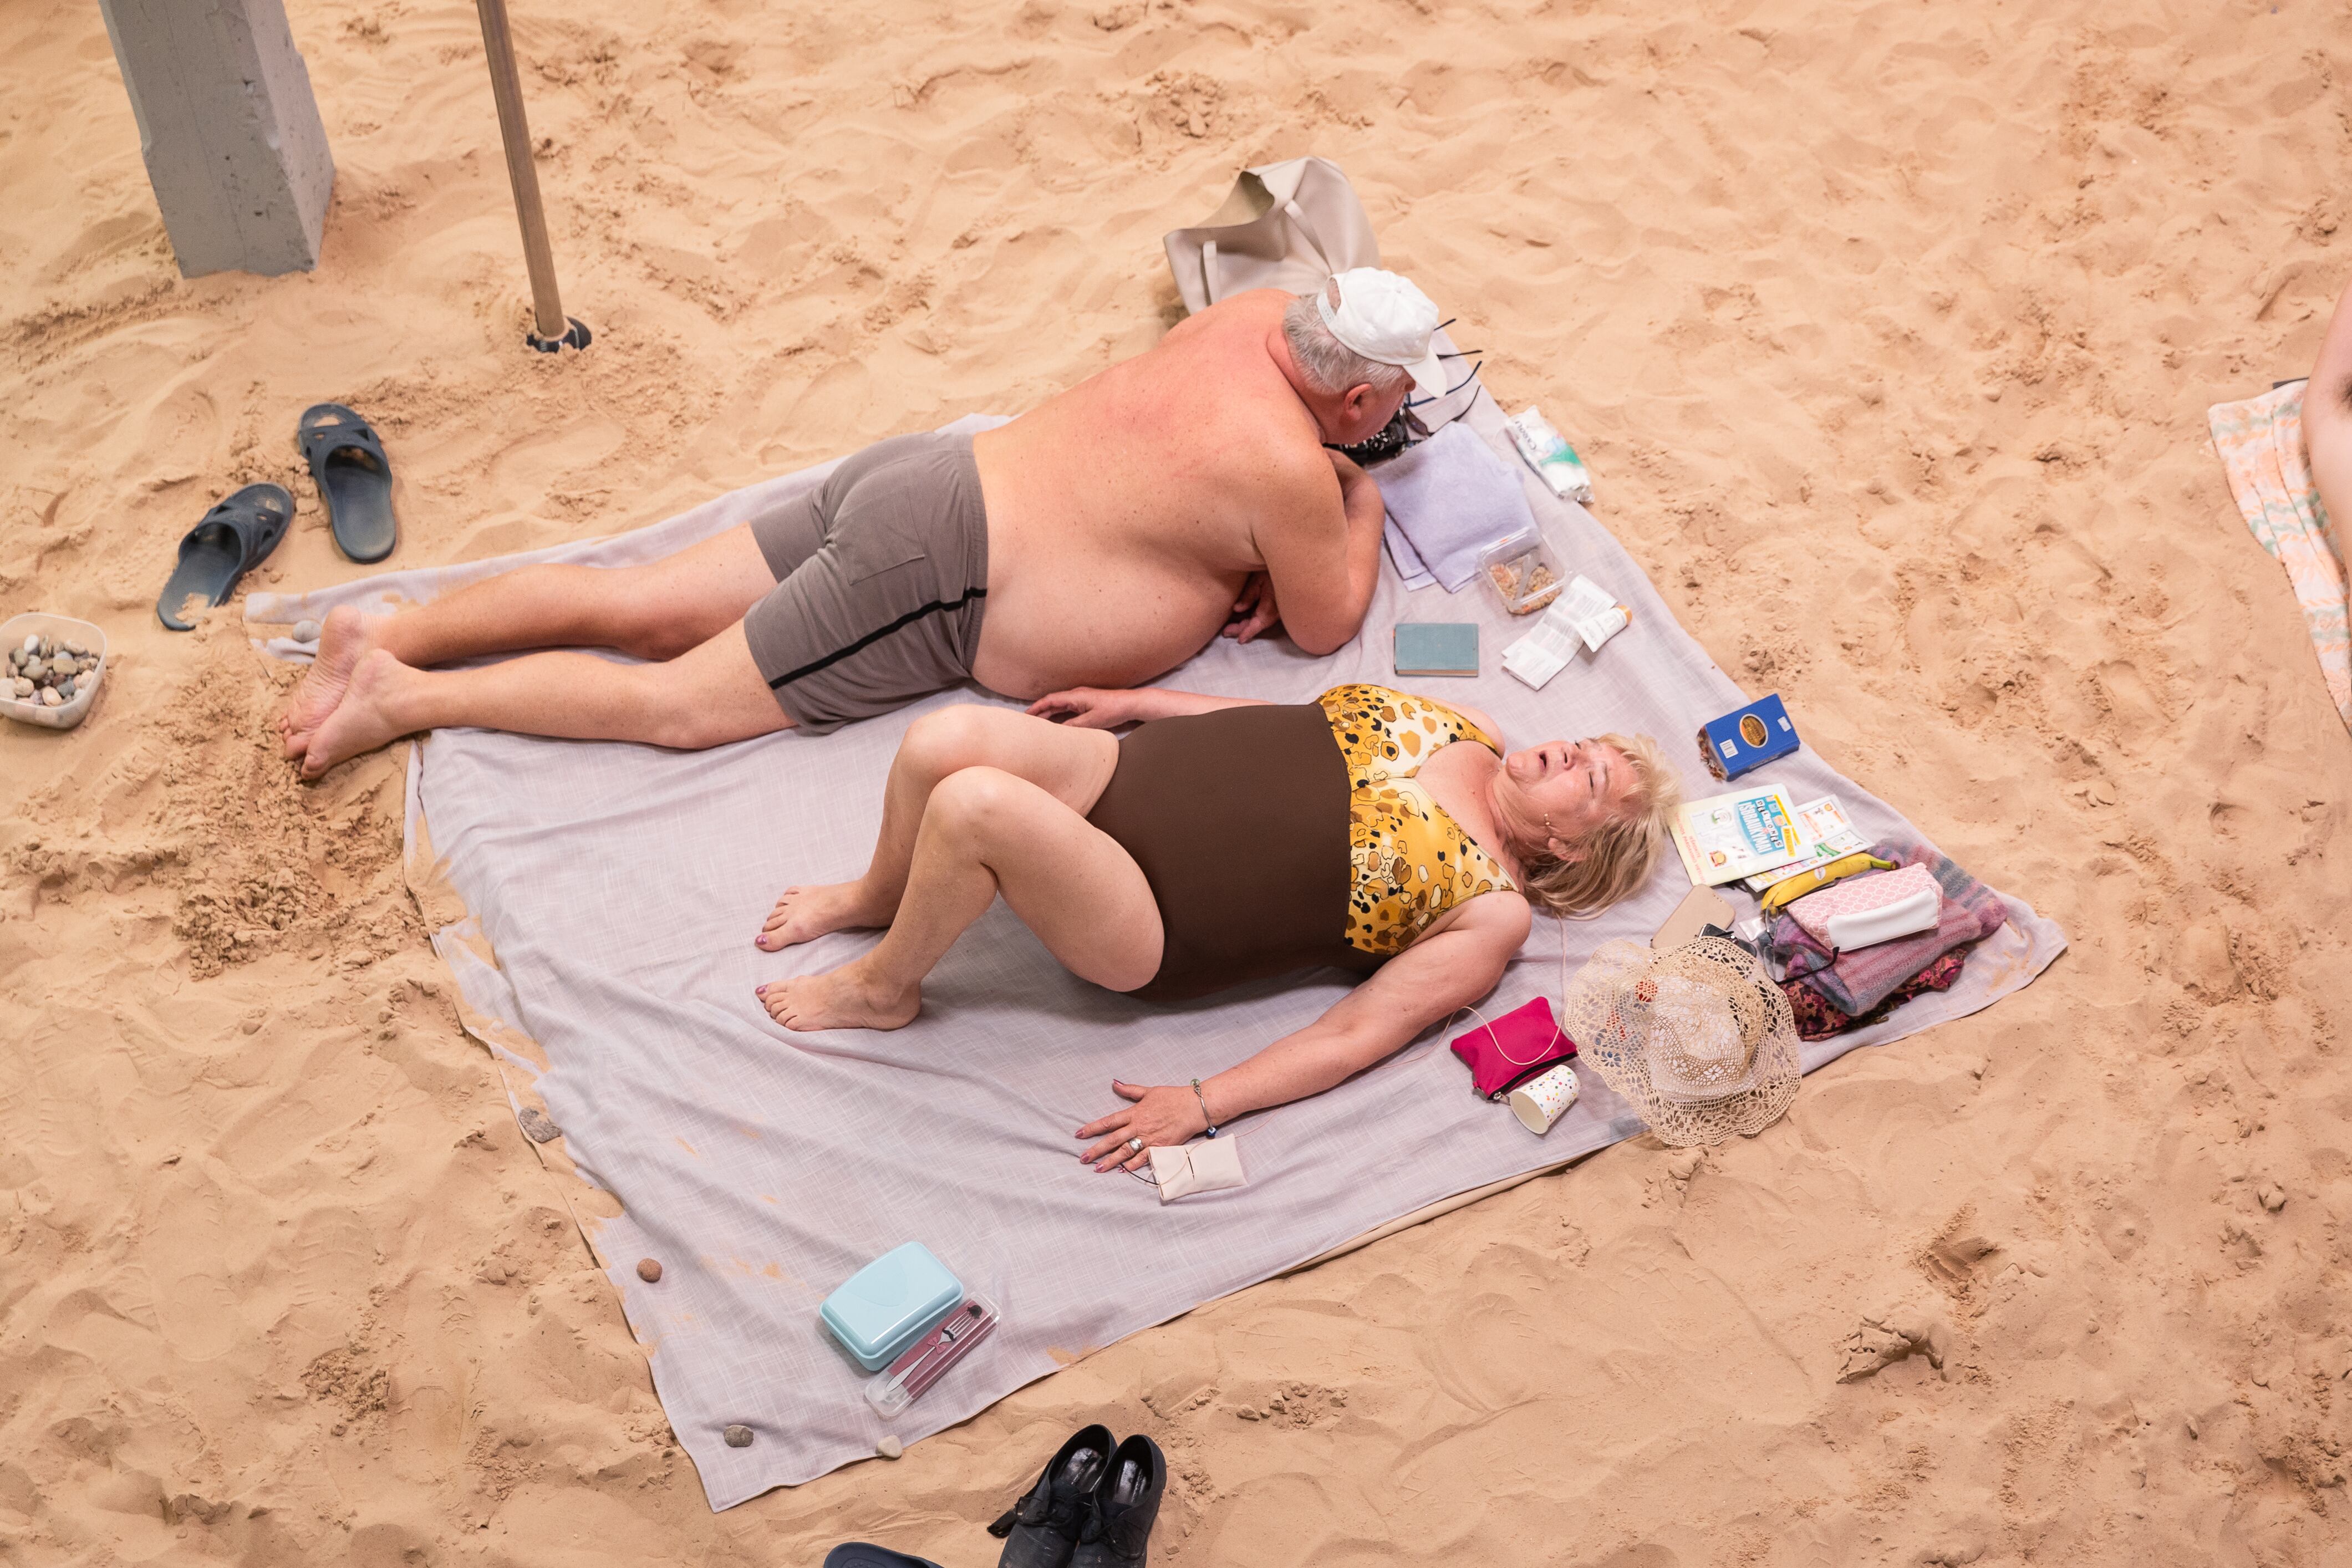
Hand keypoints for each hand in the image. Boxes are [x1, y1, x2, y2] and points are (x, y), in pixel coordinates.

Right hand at [1028, 687, 1135, 727]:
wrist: (1130, 704)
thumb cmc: (1113, 710)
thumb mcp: (1092, 721)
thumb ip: (1074, 725)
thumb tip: (1057, 730)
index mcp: (1075, 696)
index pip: (1050, 700)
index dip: (1036, 707)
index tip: (1026, 715)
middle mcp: (1076, 695)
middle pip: (1052, 702)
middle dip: (1039, 711)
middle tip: (1028, 722)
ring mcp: (1081, 699)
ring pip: (1059, 706)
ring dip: (1048, 714)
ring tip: (1038, 724)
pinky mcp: (1086, 704)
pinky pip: (1067, 709)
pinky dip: (1058, 715)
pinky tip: (1056, 723)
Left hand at [1076, 1080, 1208, 1171]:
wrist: (1194, 1107)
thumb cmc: (1173, 1097)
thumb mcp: (1149, 1091)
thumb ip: (1130, 1090)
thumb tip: (1114, 1083)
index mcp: (1134, 1113)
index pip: (1108, 1121)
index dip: (1092, 1128)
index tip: (1079, 1134)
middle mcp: (1139, 1127)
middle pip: (1113, 1140)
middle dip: (1096, 1150)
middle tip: (1082, 1158)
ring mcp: (1149, 1139)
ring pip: (1125, 1152)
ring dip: (1110, 1161)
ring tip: (1097, 1169)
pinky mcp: (1160, 1148)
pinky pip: (1144, 1159)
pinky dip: (1133, 1165)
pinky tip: (1123, 1171)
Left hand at [1222, 573, 1281, 642]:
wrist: (1288, 563)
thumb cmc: (1272, 568)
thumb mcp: (1259, 579)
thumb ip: (1249, 594)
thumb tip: (1237, 609)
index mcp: (1272, 604)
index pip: (1260, 622)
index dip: (1249, 631)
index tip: (1240, 640)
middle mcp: (1276, 610)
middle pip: (1258, 624)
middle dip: (1242, 629)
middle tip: (1226, 632)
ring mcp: (1277, 609)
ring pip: (1260, 620)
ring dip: (1245, 624)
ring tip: (1229, 628)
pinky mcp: (1275, 605)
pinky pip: (1262, 615)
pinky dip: (1251, 618)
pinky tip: (1240, 618)